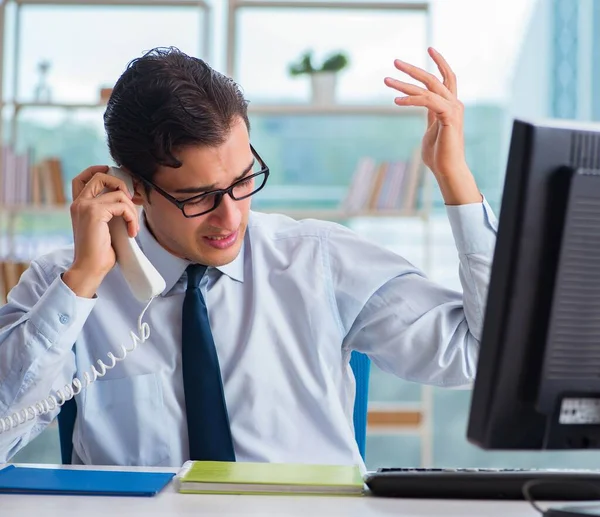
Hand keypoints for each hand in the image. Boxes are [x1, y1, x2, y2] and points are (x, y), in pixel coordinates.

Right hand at [63, 165, 138, 297]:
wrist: (89, 268)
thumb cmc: (99, 252)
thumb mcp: (104, 226)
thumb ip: (109, 211)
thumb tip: (127, 199)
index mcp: (79, 205)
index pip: (83, 178)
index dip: (100, 172)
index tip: (119, 182)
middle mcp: (79, 202)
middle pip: (99, 175)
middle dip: (121, 183)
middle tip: (131, 201)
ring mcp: (85, 206)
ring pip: (118, 193)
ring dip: (132, 209)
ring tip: (133, 227)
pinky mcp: (95, 212)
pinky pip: (122, 206)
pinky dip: (132, 218)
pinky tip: (131, 232)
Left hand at [384, 47, 480, 204]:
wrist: (447, 170)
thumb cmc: (438, 155)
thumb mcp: (430, 130)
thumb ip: (428, 116)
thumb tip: (421, 107)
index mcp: (450, 105)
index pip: (446, 78)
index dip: (439, 62)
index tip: (429, 48)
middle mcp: (454, 104)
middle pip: (434, 78)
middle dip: (413, 69)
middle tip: (395, 62)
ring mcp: (453, 110)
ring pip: (428, 88)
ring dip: (405, 83)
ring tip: (387, 80)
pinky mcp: (449, 117)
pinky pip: (428, 101)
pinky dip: (411, 99)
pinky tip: (396, 100)